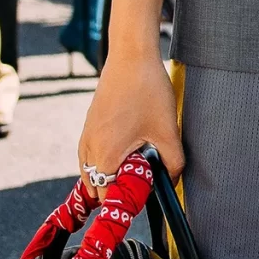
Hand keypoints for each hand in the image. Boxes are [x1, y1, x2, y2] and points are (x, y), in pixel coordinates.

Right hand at [79, 45, 182, 186]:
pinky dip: (103, 162)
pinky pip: (89, 156)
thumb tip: (172, 181)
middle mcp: (89, 148)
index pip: (107, 196)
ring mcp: (86, 136)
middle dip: (116, 190)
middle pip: (96, 187)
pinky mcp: (88, 126)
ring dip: (108, 176)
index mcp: (106, 154)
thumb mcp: (168, 131)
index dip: (125, 201)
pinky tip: (124, 152)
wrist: (131, 57)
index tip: (143, 195)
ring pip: (90, 172)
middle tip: (140, 181)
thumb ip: (173, 163)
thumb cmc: (148, 91)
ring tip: (133, 167)